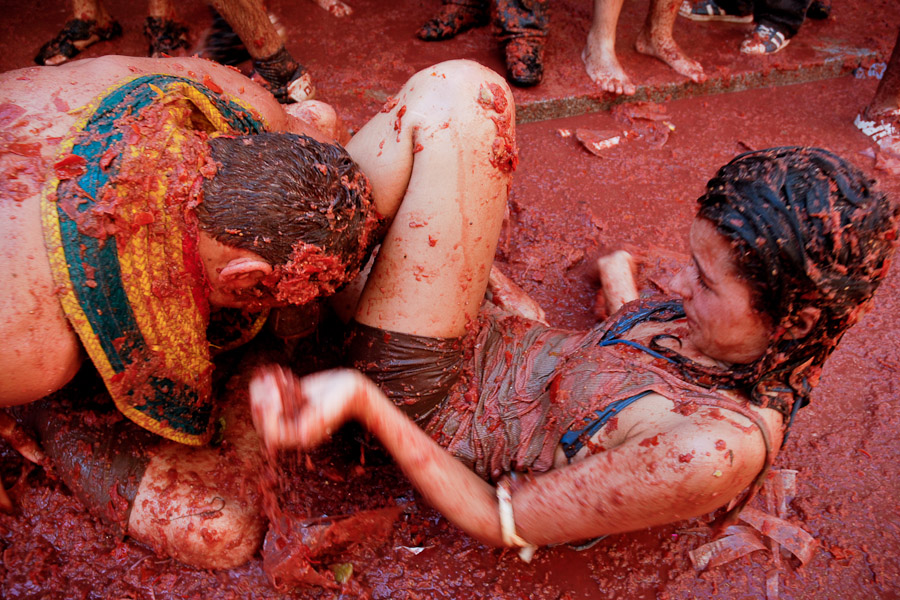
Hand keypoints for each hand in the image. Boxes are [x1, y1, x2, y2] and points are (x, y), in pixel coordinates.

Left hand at [249, 366, 367, 450]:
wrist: (351, 389)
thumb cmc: (344, 401)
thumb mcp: (330, 410)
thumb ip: (316, 422)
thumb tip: (301, 435)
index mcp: (301, 436)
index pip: (273, 433)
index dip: (267, 417)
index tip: (274, 396)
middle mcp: (292, 426)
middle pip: (263, 418)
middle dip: (263, 398)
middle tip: (269, 380)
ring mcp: (289, 412)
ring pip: (265, 404)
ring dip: (262, 388)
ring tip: (268, 373)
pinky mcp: (290, 398)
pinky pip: (273, 393)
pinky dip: (270, 381)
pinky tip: (275, 370)